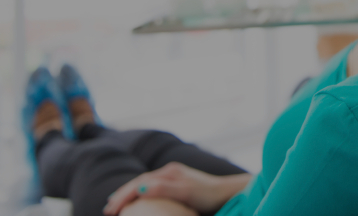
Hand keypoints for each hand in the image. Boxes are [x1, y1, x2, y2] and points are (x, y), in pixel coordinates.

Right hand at [103, 162, 250, 215]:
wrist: (226, 192)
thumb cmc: (207, 194)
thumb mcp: (186, 192)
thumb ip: (163, 189)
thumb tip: (140, 187)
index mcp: (168, 172)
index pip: (138, 183)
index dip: (123, 196)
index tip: (110, 210)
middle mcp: (169, 171)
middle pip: (140, 181)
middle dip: (122, 194)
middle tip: (108, 209)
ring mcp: (174, 176)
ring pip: (146, 183)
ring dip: (130, 193)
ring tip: (117, 204)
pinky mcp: (179, 183)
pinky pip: (154, 187)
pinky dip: (142, 194)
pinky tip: (141, 200)